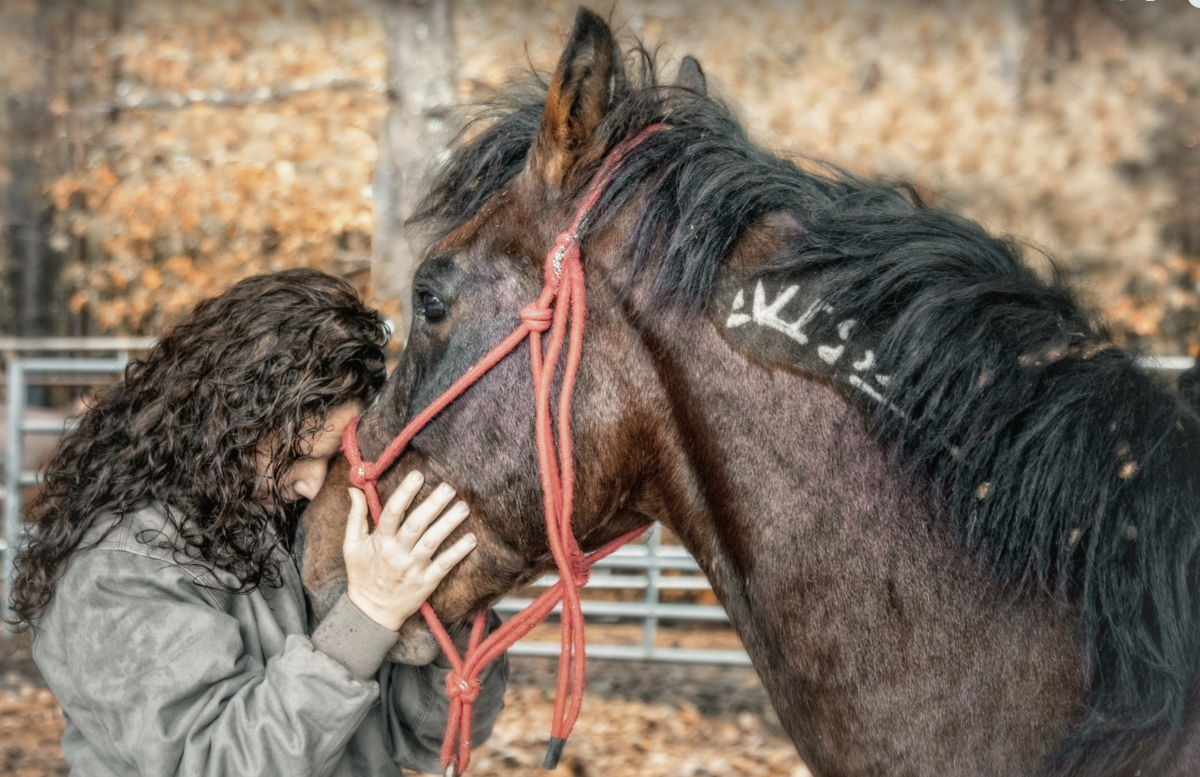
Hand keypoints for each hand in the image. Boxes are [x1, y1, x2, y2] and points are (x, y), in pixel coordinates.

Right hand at [343, 472, 476, 631]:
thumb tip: (354, 490)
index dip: (405, 493)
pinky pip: (444, 565)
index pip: (392, 513)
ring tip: (463, 507)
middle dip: (433, 504)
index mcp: (380, 542)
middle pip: (416, 525)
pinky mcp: (427, 582)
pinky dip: (458, 552)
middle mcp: (397, 554)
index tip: (418, 475)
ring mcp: (413, 568)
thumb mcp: (351, 546)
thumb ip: (355, 517)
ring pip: (433, 542)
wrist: (371, 613)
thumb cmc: (362, 575)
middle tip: (449, 487)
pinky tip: (471, 539)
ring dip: (449, 524)